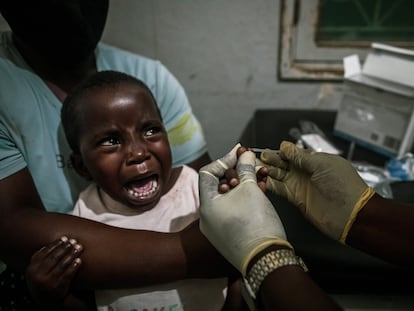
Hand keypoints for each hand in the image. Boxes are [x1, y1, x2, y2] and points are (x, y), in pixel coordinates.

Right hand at [25, 236, 82, 307]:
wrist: (46, 299)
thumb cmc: (43, 279)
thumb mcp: (36, 270)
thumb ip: (41, 258)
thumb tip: (54, 242)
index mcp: (31, 269)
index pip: (44, 253)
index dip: (55, 244)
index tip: (64, 238)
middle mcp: (38, 275)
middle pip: (54, 257)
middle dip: (65, 248)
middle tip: (73, 241)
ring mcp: (48, 282)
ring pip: (62, 265)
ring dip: (72, 254)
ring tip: (78, 247)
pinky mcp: (58, 287)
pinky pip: (68, 274)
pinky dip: (74, 266)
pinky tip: (79, 260)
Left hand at [199, 144, 291, 274]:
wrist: (268, 259)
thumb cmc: (256, 225)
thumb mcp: (250, 189)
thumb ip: (246, 168)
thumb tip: (245, 155)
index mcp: (206, 206)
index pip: (208, 173)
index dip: (225, 159)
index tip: (240, 153)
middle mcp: (208, 218)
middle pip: (219, 185)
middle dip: (237, 171)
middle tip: (251, 163)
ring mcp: (218, 228)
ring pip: (229, 198)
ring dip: (244, 184)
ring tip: (259, 176)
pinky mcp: (229, 235)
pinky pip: (234, 210)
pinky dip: (244, 199)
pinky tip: (259, 190)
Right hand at [260, 141, 374, 242]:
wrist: (351, 214)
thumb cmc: (343, 185)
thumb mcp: (322, 164)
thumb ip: (301, 156)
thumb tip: (285, 146)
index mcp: (314, 160)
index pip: (292, 153)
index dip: (279, 151)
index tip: (264, 150)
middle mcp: (305, 172)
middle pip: (283, 163)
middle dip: (269, 159)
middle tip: (254, 157)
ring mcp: (300, 185)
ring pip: (278, 175)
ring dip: (267, 171)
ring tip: (253, 167)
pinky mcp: (296, 198)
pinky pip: (279, 189)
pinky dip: (269, 184)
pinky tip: (261, 181)